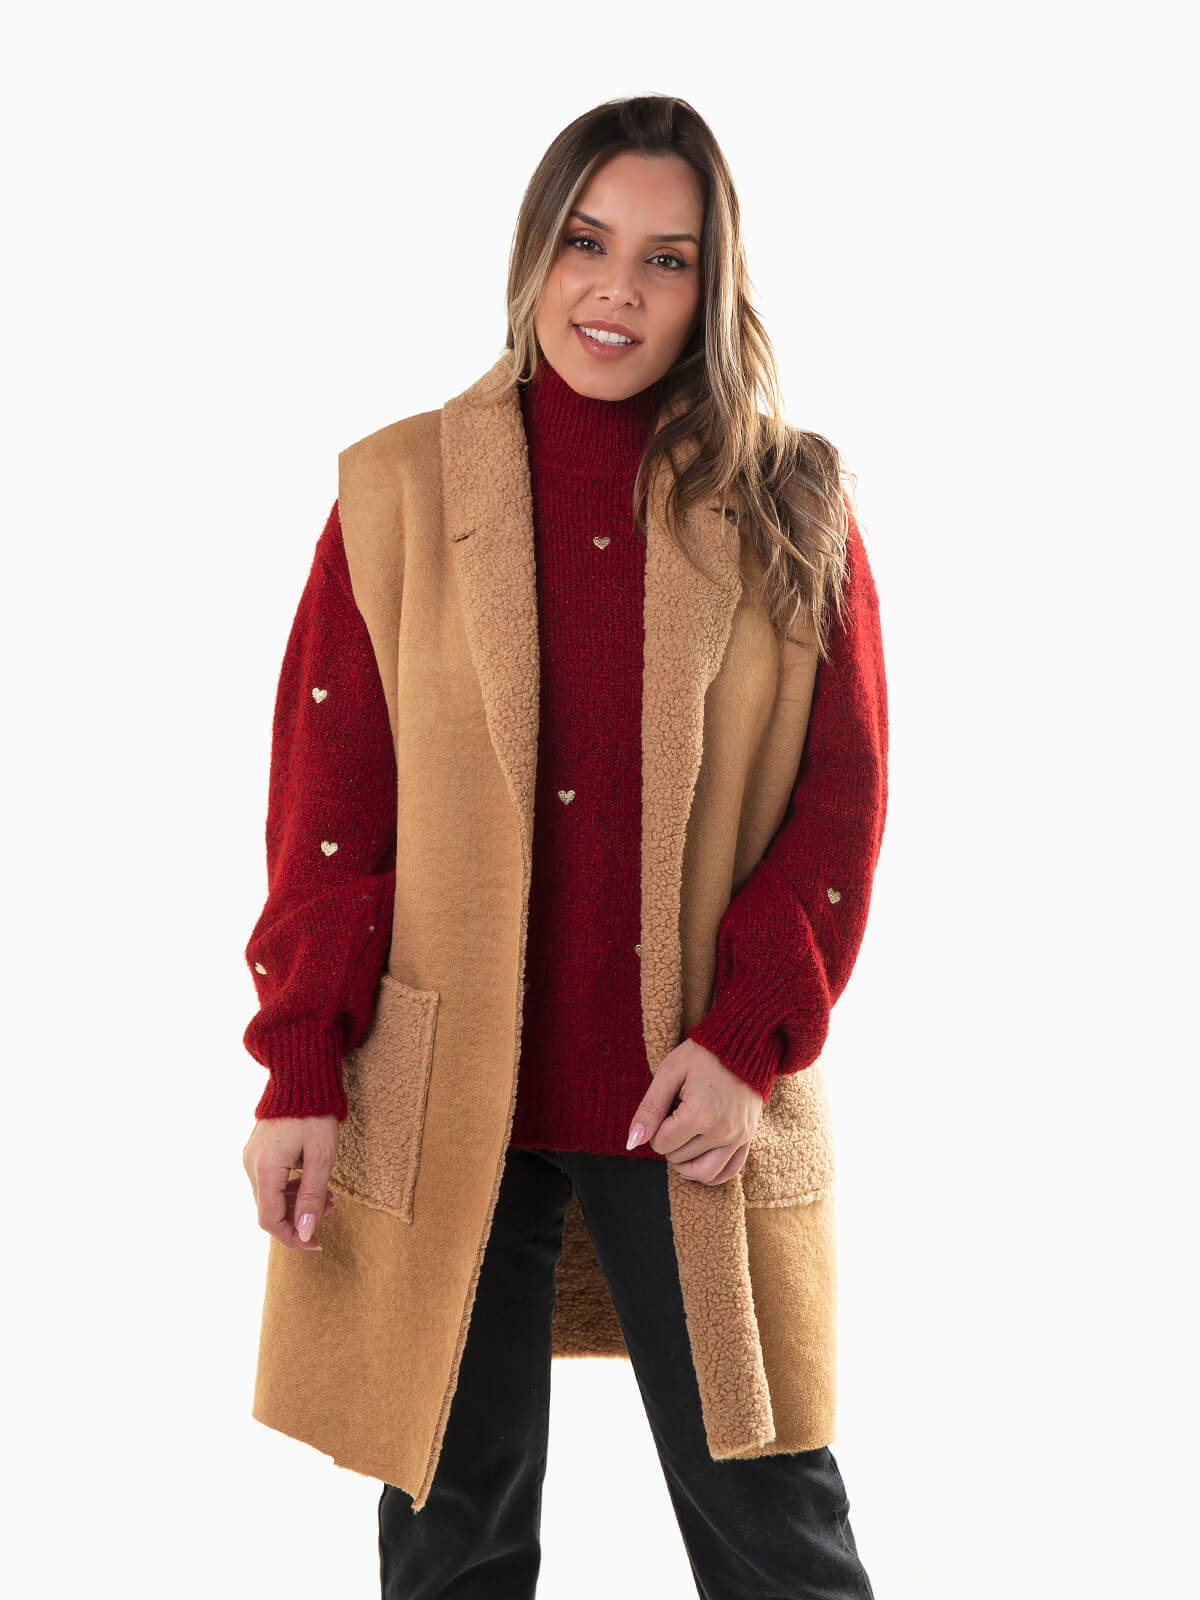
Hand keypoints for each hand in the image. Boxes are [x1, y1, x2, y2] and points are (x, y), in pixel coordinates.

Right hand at [243, 1115, 340, 1250]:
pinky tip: (313, 1180)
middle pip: (270, 1210)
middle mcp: (252, 1165)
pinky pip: (271, 1180)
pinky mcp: (257, 1151)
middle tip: (333, 1206)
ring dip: (298, 1202)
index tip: (316, 1242)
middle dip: (300, 1216)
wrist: (301, 1076)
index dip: (292, 1237)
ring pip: (271, 1196)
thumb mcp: (321, 1157)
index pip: (270, 1220)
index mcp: (265, 1168)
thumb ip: (311, 1197)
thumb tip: (304, 1233)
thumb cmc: (315, 1114)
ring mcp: (252, 1157)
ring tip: (330, 1195)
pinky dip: (291, 1187)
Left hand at [626, 1038, 763, 1184]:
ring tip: (681, 1143)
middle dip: (669, 1142)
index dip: (655, 1129)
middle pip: (679, 1159)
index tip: (665, 1108)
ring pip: (703, 1174)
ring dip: (685, 1164)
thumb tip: (631, 1143)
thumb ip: (649, 1109)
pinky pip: (730, 1171)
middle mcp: (722, 1132)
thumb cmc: (703, 1054)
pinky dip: (711, 1173)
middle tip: (674, 1116)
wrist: (745, 1042)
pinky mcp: (748, 1138)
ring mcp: (738, 1137)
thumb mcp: (669, 1073)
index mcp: (699, 1115)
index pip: (661, 1145)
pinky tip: (698, 1159)